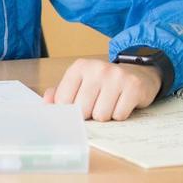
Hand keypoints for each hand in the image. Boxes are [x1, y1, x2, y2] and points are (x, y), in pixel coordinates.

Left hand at [43, 58, 161, 120]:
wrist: (137, 73)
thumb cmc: (103, 82)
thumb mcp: (80, 82)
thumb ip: (60, 93)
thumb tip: (46, 104)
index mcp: (79, 67)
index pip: (63, 100)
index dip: (69, 111)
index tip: (76, 109)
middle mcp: (97, 69)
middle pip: (82, 109)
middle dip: (88, 114)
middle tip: (95, 106)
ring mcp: (116, 77)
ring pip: (101, 115)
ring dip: (105, 116)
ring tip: (109, 104)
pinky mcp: (134, 87)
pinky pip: (119, 115)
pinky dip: (119, 115)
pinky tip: (121, 104)